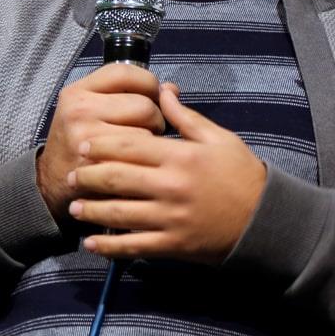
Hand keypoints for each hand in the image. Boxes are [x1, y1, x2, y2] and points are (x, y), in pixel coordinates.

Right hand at [36, 63, 163, 221]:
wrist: (51, 181)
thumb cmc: (80, 140)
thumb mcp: (93, 107)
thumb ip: (130, 92)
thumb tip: (171, 90)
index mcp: (78, 91)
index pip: (126, 73)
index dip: (148, 83)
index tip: (152, 96)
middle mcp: (79, 111)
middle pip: (144, 105)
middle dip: (155, 118)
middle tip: (146, 129)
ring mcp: (87, 139)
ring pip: (147, 132)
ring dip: (152, 142)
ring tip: (140, 147)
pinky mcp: (97, 166)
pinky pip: (139, 158)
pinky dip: (144, 162)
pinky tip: (134, 164)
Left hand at [69, 82, 266, 263]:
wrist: (264, 218)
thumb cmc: (240, 173)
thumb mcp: (217, 138)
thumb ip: (185, 116)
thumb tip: (163, 89)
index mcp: (180, 156)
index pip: (130, 146)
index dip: (102, 145)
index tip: (83, 145)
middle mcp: (171, 186)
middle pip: (117, 178)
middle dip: (88, 177)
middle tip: (70, 174)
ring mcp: (170, 218)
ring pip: (120, 213)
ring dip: (92, 211)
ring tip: (74, 207)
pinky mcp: (173, 244)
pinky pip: (134, 246)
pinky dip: (109, 247)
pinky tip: (91, 244)